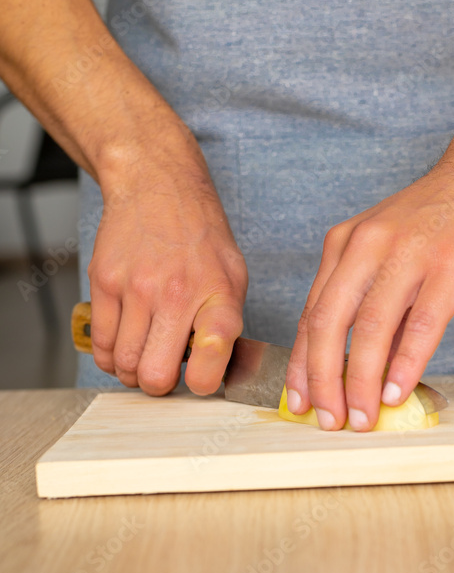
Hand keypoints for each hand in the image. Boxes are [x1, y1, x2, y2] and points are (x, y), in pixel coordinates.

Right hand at [87, 131, 247, 395]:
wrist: (157, 186)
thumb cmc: (199, 237)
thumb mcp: (233, 277)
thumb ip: (227, 326)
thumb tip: (222, 374)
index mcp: (217, 296)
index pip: (212, 358)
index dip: (203, 383)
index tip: (199, 380)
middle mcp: (176, 294)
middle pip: (155, 376)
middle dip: (159, 386)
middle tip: (165, 372)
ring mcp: (136, 289)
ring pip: (124, 366)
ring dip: (133, 371)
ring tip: (145, 353)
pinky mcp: (103, 282)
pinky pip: (100, 345)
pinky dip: (110, 356)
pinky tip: (125, 343)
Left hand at [284, 134, 453, 429]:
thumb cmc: (440, 216)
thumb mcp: (388, 247)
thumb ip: (371, 297)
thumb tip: (363, 363)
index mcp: (344, 245)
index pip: (312, 315)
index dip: (302, 365)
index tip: (299, 401)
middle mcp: (366, 248)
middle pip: (329, 324)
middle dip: (322, 381)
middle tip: (327, 420)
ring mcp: (408, 255)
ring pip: (371, 329)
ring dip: (362, 382)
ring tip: (360, 419)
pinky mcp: (449, 267)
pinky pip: (420, 324)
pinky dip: (405, 364)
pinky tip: (398, 392)